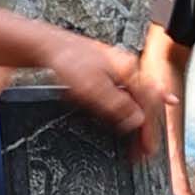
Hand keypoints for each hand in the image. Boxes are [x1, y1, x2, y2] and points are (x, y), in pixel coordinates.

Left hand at [40, 31, 153, 146]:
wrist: (45, 45)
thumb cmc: (66, 60)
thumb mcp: (93, 89)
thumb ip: (118, 106)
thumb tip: (137, 121)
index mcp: (129, 71)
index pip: (148, 105)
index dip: (149, 130)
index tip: (146, 149)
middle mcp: (125, 68)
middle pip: (146, 101)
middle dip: (149, 126)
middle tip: (146, 148)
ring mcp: (115, 68)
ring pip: (136, 96)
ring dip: (142, 116)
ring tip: (145, 133)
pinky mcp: (102, 70)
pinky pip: (123, 91)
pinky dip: (129, 105)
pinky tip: (129, 110)